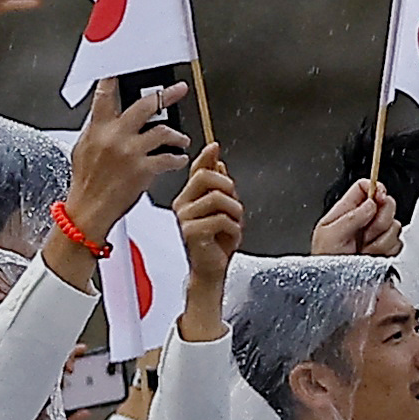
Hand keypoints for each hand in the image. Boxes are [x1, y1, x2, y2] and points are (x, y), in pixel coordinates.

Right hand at [58, 80, 191, 254]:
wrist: (88, 211)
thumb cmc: (85, 184)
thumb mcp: (82, 150)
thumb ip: (96, 131)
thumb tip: (103, 118)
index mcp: (98, 129)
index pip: (105, 94)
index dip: (116, 78)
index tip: (127, 67)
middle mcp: (115, 136)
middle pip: (145, 105)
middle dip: (166, 95)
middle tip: (179, 90)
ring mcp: (130, 152)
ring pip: (162, 131)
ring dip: (176, 135)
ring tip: (181, 138)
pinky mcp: (143, 170)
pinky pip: (169, 158)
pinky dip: (177, 158)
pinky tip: (179, 159)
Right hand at [174, 147, 242, 340]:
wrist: (211, 271)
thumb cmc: (215, 244)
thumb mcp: (222, 210)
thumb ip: (218, 185)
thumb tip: (216, 158)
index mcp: (188, 197)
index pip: (197, 170)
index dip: (208, 158)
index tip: (215, 147)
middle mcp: (183, 205)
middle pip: (206, 177)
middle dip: (228, 187)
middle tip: (234, 204)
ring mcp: (185, 218)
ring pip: (218, 198)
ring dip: (235, 212)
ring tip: (234, 224)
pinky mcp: (191, 233)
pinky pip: (220, 219)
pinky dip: (234, 229)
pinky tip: (230, 237)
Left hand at [313, 179, 402, 256]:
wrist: (335, 288)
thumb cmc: (325, 262)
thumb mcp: (330, 235)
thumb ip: (351, 216)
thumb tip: (370, 204)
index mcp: (346, 211)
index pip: (366, 187)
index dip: (376, 188)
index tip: (379, 198)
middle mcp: (363, 220)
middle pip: (387, 203)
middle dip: (379, 220)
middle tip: (364, 234)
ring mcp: (375, 235)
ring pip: (394, 225)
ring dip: (380, 240)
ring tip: (364, 250)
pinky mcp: (386, 249)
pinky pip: (398, 242)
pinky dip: (387, 251)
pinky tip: (373, 257)